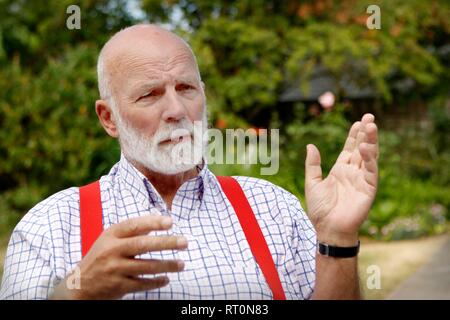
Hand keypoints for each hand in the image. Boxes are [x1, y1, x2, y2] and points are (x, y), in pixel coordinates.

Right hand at [51, 215, 187, 299]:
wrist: (79, 285)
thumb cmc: (101, 257)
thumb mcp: (110, 239)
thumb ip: (131, 231)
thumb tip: (159, 220)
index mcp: (110, 235)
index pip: (133, 225)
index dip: (152, 222)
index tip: (170, 222)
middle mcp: (111, 250)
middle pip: (142, 244)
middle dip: (166, 243)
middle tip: (185, 242)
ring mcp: (114, 269)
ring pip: (146, 266)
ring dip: (167, 265)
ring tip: (181, 264)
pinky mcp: (118, 286)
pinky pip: (142, 283)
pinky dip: (156, 282)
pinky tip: (166, 279)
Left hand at [304, 113, 378, 245]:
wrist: (328, 229)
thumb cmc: (320, 210)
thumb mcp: (312, 183)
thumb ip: (312, 165)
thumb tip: (310, 145)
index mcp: (340, 170)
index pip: (349, 149)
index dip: (353, 135)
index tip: (357, 122)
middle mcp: (352, 173)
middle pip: (361, 148)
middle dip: (365, 133)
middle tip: (369, 116)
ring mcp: (361, 180)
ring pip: (369, 156)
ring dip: (371, 141)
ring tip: (371, 125)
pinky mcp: (368, 189)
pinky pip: (371, 171)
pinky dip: (370, 159)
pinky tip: (367, 147)